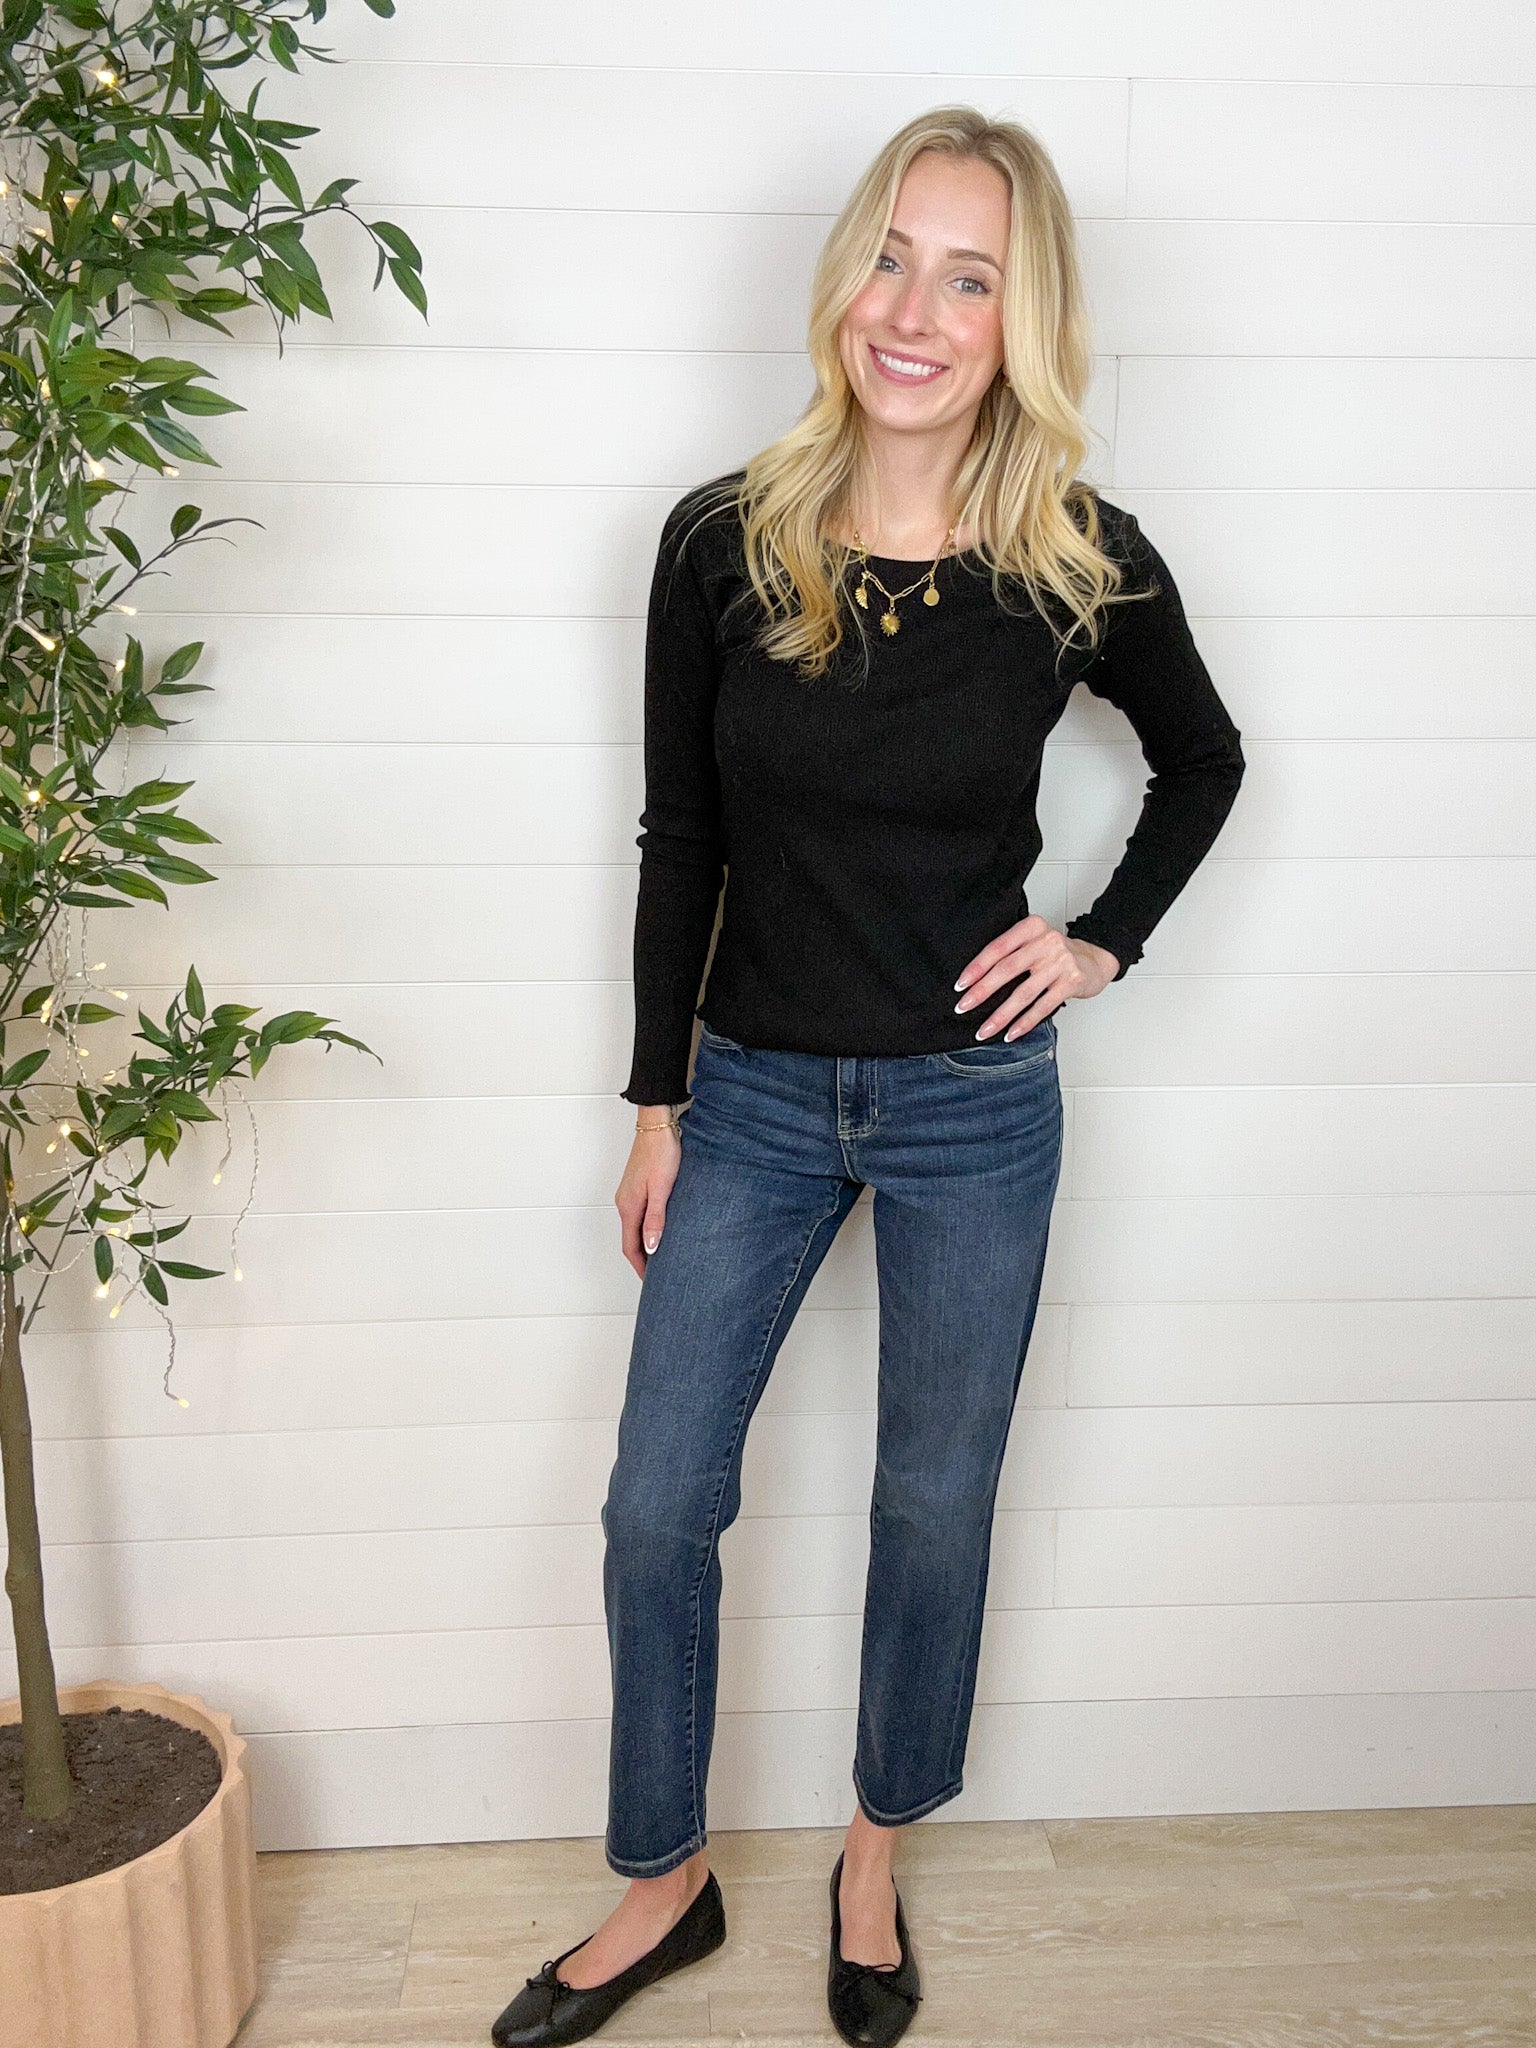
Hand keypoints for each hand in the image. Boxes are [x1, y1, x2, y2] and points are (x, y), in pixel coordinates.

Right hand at [615, 1118, 682, 1278]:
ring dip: (644, 1245)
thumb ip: (656, 1219)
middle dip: (641, 1260)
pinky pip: (638, 1216)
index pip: (630, 1247)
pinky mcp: (637, 1186)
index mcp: (629, 1206)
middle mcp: (625, 1202)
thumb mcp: (662, 1188)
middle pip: (630, 1240)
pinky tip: (659, 1231)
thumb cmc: (662, 1152)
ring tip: (660, 1258)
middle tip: (657, 1276)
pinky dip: (646, 1230)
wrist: (657, 1125)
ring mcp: (630, 1194)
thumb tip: (651, 1248)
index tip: (650, 1282)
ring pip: (634, 1228)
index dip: (640, 1267)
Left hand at [953, 915, 1119, 1037]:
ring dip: (1000, 1015)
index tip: (960, 985)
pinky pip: (1042, 1007)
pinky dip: (1024, 1023)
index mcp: (1032, 927)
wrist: (1093, 960)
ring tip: (984, 1030)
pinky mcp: (1072, 982)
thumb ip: (1010, 952)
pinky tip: (1010, 1033)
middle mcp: (1047, 941)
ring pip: (1023, 993)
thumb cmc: (1055, 954)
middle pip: (1007, 969)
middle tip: (963, 1006)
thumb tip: (973, 981)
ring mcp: (1061, 962)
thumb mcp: (1033, 942)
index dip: (977, 967)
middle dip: (982, 991)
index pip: (998, 948)